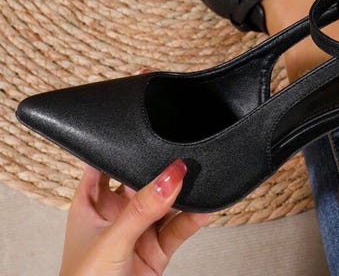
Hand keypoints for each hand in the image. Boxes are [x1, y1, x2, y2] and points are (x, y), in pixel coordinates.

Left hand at [60, 159, 211, 274]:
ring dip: (182, 193)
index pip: (104, 165)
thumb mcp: (111, 241)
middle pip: (141, 181)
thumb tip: (169, 177)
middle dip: (161, 169)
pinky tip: (205, 206)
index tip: (143, 131)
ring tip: (200, 177)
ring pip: (164, 203)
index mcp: (91, 205)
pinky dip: (194, 217)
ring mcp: (138, 231)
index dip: (120, 148)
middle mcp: (116, 214)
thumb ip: (141, 209)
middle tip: (182, 155)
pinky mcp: (157, 250)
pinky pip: (179, 228)